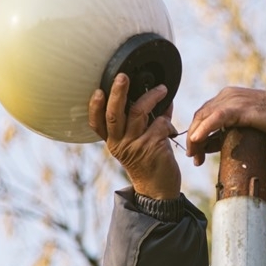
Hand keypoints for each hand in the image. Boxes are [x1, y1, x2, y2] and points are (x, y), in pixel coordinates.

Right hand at [88, 74, 180, 198]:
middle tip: (123, 76)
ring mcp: (135, 145)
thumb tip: (157, 95)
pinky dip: (168, 120)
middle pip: (114, 112)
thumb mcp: (137, 143)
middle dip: (118, 92)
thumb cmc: (148, 162)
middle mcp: (119, 143)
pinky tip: (171, 128)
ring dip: (152, 97)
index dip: (94, 106)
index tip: (97, 90)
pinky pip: (160, 123)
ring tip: (162, 89)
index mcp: (113, 141)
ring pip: (139, 112)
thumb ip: (144, 120)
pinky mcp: (152, 146)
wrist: (157, 189)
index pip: (96, 122)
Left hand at [185, 87, 265, 165]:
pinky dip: (204, 129)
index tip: (194, 153)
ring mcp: (234, 99)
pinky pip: (217, 117)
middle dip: (192, 138)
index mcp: (228, 97)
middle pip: (200, 115)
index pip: (203, 114)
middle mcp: (228, 95)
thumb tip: (207, 146)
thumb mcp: (244, 128)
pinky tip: (197, 140)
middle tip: (193, 158)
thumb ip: (226, 134)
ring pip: (204, 116)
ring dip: (195, 137)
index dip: (194, 133)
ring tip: (195, 155)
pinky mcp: (241, 107)